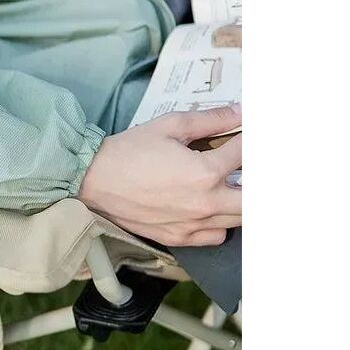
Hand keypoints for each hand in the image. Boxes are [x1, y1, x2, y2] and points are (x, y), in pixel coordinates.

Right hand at [78, 104, 241, 246]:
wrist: (93, 180)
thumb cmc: (128, 152)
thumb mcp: (171, 125)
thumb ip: (212, 119)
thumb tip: (240, 112)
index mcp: (205, 172)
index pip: (246, 154)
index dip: (251, 139)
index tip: (249, 134)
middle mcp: (204, 203)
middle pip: (254, 198)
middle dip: (255, 180)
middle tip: (248, 167)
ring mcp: (193, 224)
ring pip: (238, 220)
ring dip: (240, 201)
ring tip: (231, 185)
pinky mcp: (179, 237)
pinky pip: (215, 236)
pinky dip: (220, 223)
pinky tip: (211, 207)